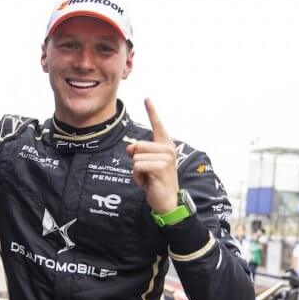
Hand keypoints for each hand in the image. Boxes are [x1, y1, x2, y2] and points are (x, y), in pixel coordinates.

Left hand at [126, 98, 178, 213]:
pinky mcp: (160, 168)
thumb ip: (137, 153)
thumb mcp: (144, 165)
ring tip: (147, 178)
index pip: (158, 125)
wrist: (166, 201)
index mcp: (165, 145)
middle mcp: (168, 149)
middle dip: (136, 160)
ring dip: (136, 171)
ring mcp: (165, 158)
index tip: (147, 98)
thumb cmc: (155, 181)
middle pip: (138, 145)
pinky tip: (147, 182)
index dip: (152, 111)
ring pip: (136, 157)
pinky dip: (137, 177)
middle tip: (146, 172)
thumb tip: (130, 147)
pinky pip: (137, 166)